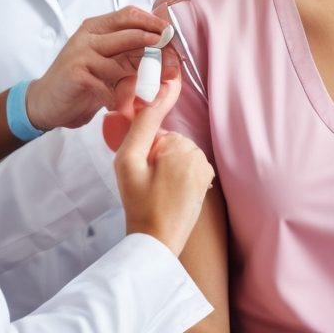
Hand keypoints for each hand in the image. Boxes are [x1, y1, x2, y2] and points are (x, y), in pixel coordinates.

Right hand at [24, 6, 166, 131]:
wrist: (45, 102)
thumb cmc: (81, 82)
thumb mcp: (107, 63)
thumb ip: (128, 54)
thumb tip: (165, 52)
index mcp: (96, 27)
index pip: (129, 14)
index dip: (153, 22)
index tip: (170, 34)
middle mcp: (87, 36)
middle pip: (130, 33)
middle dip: (156, 47)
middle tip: (173, 61)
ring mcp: (80, 54)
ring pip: (121, 63)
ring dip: (135, 82)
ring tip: (142, 93)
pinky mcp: (75, 74)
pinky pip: (107, 86)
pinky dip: (116, 99)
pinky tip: (115, 105)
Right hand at [108, 78, 214, 256]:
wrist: (155, 241)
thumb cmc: (138, 202)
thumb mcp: (128, 160)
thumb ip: (143, 123)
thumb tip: (160, 91)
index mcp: (180, 144)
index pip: (156, 133)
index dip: (143, 151)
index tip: (140, 172)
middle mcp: (197, 153)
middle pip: (169, 144)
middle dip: (156, 159)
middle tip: (145, 184)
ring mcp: (204, 168)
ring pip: (178, 156)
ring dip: (166, 169)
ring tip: (155, 192)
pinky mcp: (206, 182)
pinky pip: (187, 168)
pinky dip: (177, 177)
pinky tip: (167, 195)